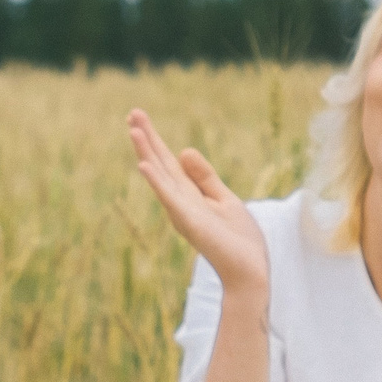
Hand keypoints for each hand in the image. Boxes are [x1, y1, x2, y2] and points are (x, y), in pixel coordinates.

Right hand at [127, 110, 267, 294]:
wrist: (249, 270)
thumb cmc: (238, 240)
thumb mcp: (224, 199)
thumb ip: (204, 177)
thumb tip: (183, 150)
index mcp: (188, 195)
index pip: (167, 162)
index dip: (155, 139)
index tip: (139, 117)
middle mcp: (180, 202)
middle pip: (159, 164)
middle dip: (146, 139)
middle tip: (132, 112)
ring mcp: (182, 211)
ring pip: (160, 176)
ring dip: (146, 153)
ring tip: (133, 130)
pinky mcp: (190, 221)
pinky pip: (170, 197)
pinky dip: (156, 182)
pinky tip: (144, 166)